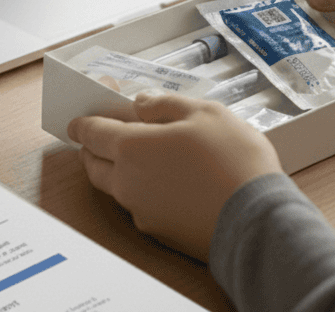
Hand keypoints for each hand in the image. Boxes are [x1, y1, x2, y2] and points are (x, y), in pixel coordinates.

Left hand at [67, 91, 282, 260]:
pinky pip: (138, 205)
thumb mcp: (205, 113)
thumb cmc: (234, 161)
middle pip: (94, 164)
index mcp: (132, 148)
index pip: (92, 133)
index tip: (78, 120)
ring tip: (139, 154)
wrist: (257, 221)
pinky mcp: (159, 232)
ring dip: (116, 169)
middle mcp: (128, 183)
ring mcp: (141, 211)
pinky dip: (141, 189)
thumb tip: (141, 103)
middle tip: (101, 135)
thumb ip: (166, 104)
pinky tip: (166, 180)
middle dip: (93, 148)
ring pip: (115, 187)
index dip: (83, 123)